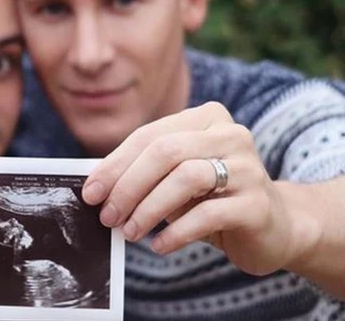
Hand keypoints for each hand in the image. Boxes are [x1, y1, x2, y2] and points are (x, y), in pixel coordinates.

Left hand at [82, 102, 312, 275]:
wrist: (273, 226)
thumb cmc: (211, 198)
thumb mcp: (175, 178)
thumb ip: (143, 173)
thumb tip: (95, 187)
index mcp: (206, 119)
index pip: (148, 136)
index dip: (115, 165)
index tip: (90, 193)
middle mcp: (231, 134)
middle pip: (166, 152)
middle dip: (128, 186)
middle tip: (107, 216)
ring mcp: (249, 167)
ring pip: (186, 178)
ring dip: (149, 208)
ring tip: (129, 231)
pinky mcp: (258, 204)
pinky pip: (208, 214)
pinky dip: (176, 231)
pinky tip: (159, 245)